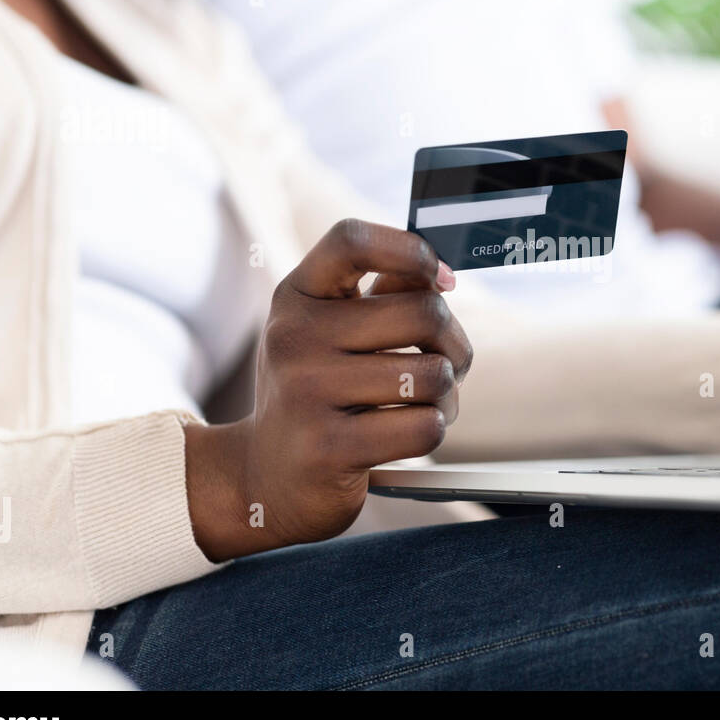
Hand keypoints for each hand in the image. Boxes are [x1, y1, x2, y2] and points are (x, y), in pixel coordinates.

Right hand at [184, 219, 470, 560]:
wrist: (265, 477)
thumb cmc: (314, 392)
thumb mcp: (330, 331)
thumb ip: (382, 295)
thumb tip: (439, 275)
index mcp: (297, 296)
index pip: (352, 241)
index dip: (410, 249)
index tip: (438, 276)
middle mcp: (293, 337)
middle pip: (423, 312)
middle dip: (454, 342)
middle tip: (447, 363)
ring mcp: (307, 393)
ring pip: (432, 374)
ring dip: (447, 395)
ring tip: (423, 404)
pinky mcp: (329, 448)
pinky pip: (424, 426)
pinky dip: (432, 430)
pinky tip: (406, 434)